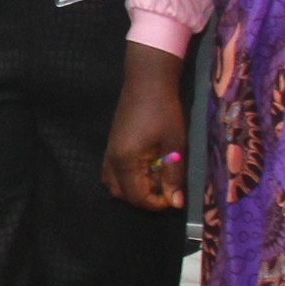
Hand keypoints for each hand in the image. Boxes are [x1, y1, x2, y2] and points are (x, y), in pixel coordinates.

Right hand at [102, 42, 189, 210]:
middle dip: (144, 198)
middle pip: (122, 195)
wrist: (147, 82)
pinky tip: (145, 167)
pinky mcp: (111, 145)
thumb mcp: (174, 145)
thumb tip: (175, 203)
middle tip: (166, 188)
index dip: (156, 204)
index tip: (174, 198)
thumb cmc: (164, 111)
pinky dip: (126, 178)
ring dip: (134, 189)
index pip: (137, 197)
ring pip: (114, 184)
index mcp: (126, 161)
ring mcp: (109, 152)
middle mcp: (112, 160)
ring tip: (155, 179)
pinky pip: (112, 172)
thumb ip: (173, 175)